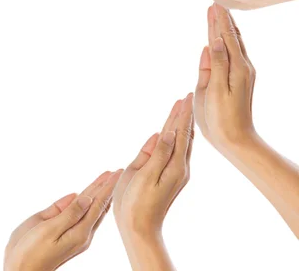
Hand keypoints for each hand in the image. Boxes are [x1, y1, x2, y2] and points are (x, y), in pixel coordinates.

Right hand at [5, 171, 121, 270]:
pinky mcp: (58, 231)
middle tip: (117, 171)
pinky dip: (81, 201)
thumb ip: (69, 213)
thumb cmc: (31, 253)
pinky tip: (84, 194)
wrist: (20, 270)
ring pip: (87, 208)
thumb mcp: (50, 231)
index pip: (98, 204)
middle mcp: (79, 232)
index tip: (117, 173)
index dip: (107, 187)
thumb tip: (87, 197)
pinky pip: (73, 212)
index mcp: (80, 232)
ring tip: (106, 179)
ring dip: (96, 192)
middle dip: (106, 187)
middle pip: (96, 204)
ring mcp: (70, 232)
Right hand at [113, 95, 192, 235]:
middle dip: (184, 116)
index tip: (184, 98)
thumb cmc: (136, 203)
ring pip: (180, 143)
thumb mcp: (144, 177)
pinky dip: (176, 138)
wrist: (139, 228)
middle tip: (187, 96)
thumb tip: (166, 132)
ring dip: (181, 125)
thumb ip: (157, 154)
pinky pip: (175, 152)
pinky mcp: (169, 178)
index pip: (178, 133)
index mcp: (174, 166)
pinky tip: (173, 134)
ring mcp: (175, 174)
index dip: (180, 115)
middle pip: (182, 135)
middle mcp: (179, 168)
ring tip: (183, 110)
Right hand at [195, 4, 255, 149]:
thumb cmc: (220, 119)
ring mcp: (242, 74)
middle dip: (221, 21)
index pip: (225, 38)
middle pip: (231, 38)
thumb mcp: (214, 91)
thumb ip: (214, 65)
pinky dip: (226, 43)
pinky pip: (232, 55)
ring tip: (218, 16)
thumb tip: (213, 42)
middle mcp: (242, 68)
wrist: (235, 140)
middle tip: (214, 5)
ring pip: (233, 45)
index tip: (212, 6)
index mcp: (235, 69)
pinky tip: (222, 40)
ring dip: (224, 30)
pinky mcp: (238, 81)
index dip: (217, 22)